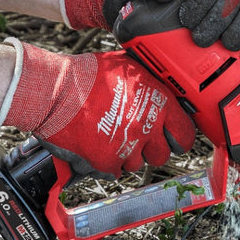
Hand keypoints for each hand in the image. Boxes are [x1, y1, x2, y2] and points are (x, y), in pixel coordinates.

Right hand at [0, 40, 194, 177]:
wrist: (54, 91)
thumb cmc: (88, 76)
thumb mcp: (128, 67)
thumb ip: (150, 83)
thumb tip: (163, 88)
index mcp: (158, 103)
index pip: (185, 134)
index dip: (178, 138)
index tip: (171, 139)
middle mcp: (147, 127)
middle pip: (161, 155)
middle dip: (149, 149)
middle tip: (133, 137)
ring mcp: (128, 147)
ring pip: (136, 164)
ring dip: (125, 155)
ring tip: (108, 135)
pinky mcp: (106, 163)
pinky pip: (114, 172)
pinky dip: (104, 164)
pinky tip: (95, 145)